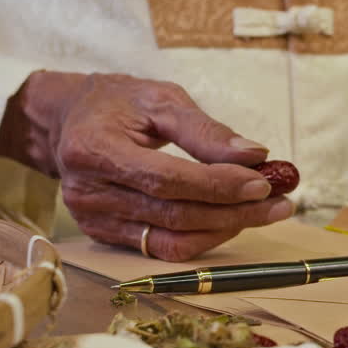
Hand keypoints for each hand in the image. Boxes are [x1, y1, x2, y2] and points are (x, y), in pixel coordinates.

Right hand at [0, 71, 292, 259]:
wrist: (67, 121)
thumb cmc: (117, 103)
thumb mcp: (160, 99)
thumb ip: (205, 129)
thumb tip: (254, 155)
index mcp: (94, 149)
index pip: (166, 179)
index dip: (217, 185)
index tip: (263, 182)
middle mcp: (87, 191)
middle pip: (173, 215)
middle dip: (234, 211)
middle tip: (280, 201)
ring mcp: (92, 220)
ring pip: (171, 241)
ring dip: (225, 229)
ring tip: (265, 211)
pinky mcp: (103, 236)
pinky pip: (161, 248)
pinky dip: (203, 237)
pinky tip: (231, 219)